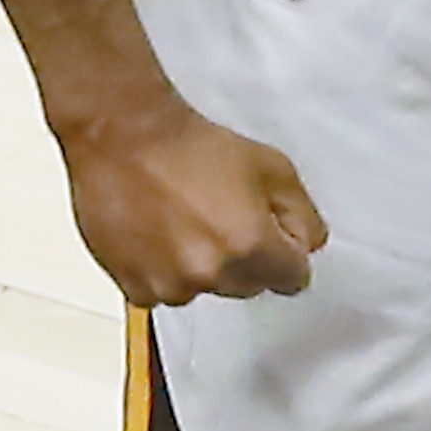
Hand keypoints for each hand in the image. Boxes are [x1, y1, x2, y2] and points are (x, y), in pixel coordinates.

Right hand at [58, 84, 328, 304]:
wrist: (123, 139)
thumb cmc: (190, 146)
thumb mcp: (271, 164)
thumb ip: (302, 212)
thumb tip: (308, 244)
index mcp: (251, 247)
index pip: (293, 279)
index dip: (286, 252)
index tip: (270, 233)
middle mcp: (212, 275)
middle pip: (249, 286)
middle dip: (244, 258)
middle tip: (221, 214)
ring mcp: (171, 287)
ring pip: (206, 289)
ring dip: (202, 266)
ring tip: (183, 219)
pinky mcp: (137, 289)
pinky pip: (166, 291)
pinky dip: (165, 270)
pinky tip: (157, 232)